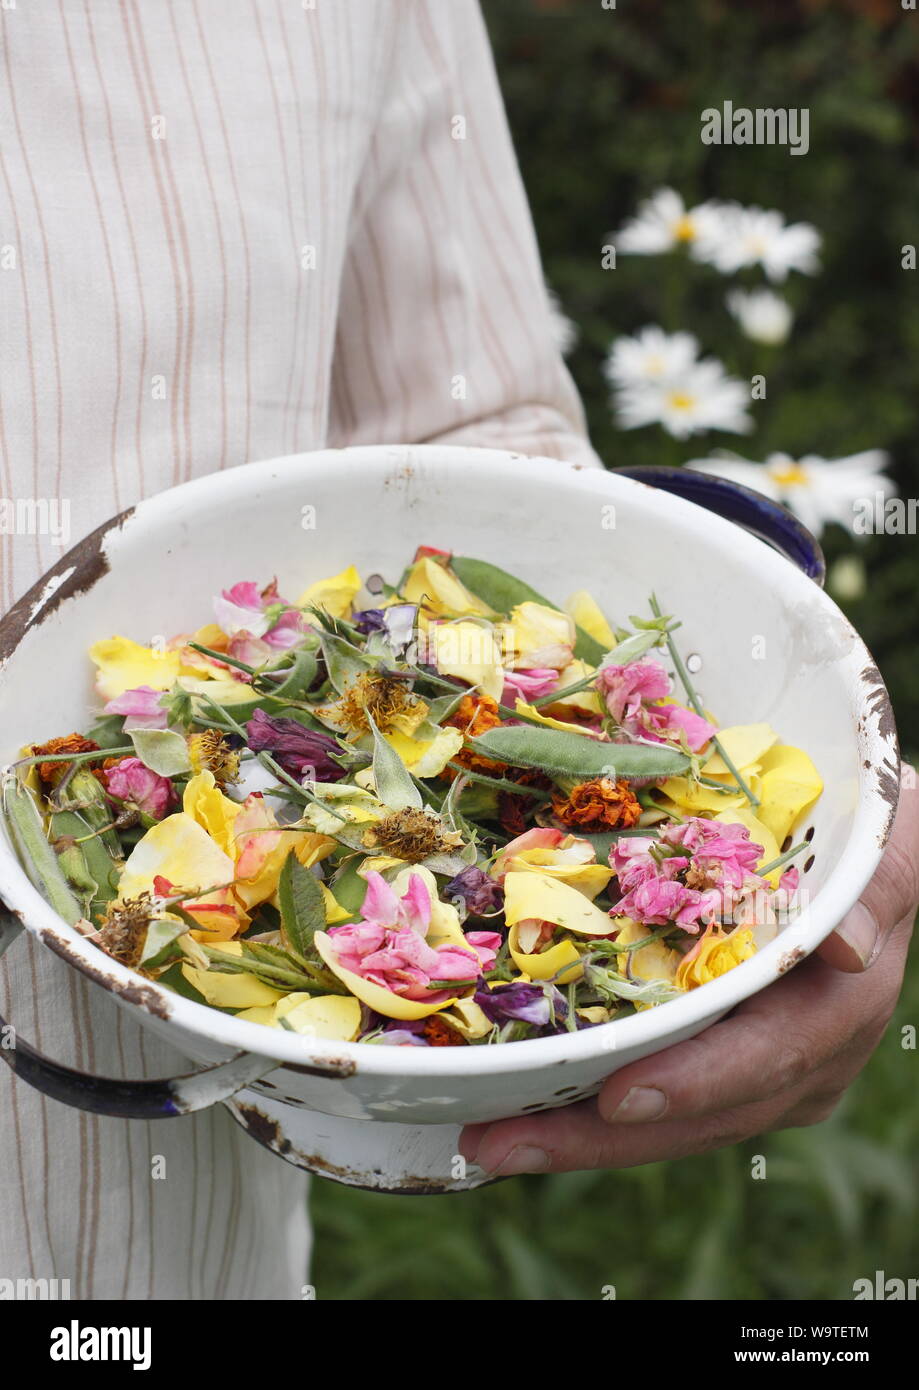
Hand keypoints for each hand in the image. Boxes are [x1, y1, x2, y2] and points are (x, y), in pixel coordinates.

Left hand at [460, 765, 918, 1177]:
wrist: (869, 858)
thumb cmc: (866, 837)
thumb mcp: (883, 844)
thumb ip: (874, 888)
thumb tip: (849, 948)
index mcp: (839, 1007)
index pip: (768, 1057)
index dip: (696, 1081)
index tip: (618, 1098)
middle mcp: (804, 1059)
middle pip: (700, 1114)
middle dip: (598, 1137)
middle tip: (499, 1141)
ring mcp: (764, 1074)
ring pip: (670, 1124)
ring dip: (576, 1136)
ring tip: (487, 1138)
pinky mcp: (728, 1068)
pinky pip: (658, 1099)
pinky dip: (588, 1107)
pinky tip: (521, 1105)